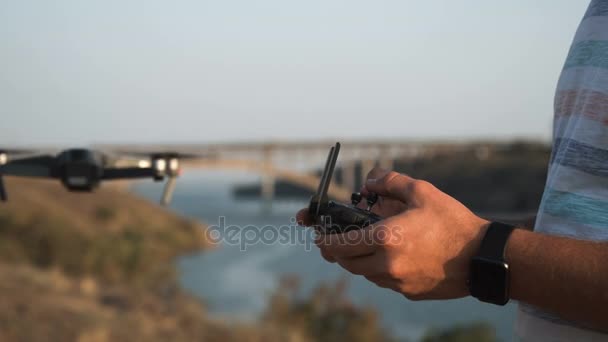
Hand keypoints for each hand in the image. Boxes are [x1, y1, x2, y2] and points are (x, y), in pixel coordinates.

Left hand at [300, 170, 489, 299]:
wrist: (482, 257)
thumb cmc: (453, 222)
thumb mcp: (422, 192)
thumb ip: (391, 182)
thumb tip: (370, 180)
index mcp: (386, 238)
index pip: (341, 245)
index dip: (325, 241)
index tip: (319, 237)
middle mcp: (387, 264)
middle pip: (348, 263)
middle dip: (337, 253)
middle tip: (333, 244)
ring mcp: (398, 282)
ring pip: (366, 274)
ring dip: (358, 262)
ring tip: (362, 247)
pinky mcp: (410, 293)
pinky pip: (385, 282)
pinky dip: (379, 271)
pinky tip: (389, 258)